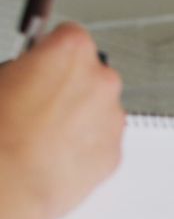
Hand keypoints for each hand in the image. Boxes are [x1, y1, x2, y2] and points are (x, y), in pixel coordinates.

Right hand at [0, 22, 123, 218]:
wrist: (8, 181)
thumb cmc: (1, 131)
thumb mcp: (1, 77)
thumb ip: (22, 68)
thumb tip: (24, 75)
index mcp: (72, 50)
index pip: (69, 37)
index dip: (50, 53)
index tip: (40, 64)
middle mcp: (102, 80)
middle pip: (90, 73)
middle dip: (69, 84)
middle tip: (36, 103)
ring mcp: (113, 118)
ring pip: (99, 108)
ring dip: (79, 115)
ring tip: (43, 134)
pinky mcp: (115, 151)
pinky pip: (102, 140)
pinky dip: (86, 144)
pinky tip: (56, 153)